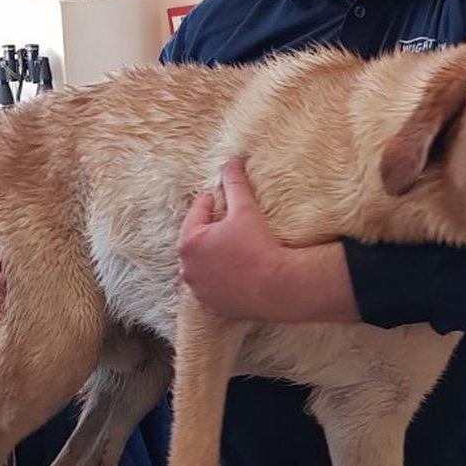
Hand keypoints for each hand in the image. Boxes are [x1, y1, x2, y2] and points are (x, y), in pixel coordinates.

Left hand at [177, 158, 358, 323]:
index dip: (213, 203)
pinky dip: (217, 278)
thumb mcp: (246, 209)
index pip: (198, 212)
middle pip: (196, 240)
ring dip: (211, 256)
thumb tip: (231, 161)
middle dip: (209, 230)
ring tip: (231, 249)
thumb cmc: (260, 245)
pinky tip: (233, 272)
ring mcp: (198, 289)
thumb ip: (234, 183)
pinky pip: (210, 286)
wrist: (279, 286)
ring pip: (200, 265)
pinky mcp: (211, 304)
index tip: (224, 200)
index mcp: (189, 241)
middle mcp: (187, 267)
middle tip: (228, 224)